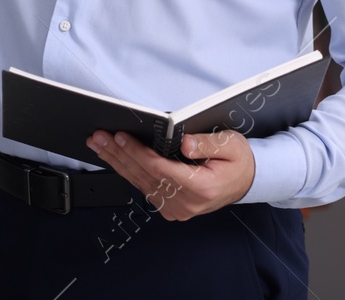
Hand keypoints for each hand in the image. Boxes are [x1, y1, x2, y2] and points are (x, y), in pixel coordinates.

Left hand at [86, 129, 255, 219]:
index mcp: (201, 187)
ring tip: (99, 145)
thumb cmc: (238, 161)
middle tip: (99, 137)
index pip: (160, 168)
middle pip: (144, 175)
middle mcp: (187, 202)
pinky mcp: (171, 207)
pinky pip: (144, 188)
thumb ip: (207, 143)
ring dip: (117, 162)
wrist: (246, 181)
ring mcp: (177, 208)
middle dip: (118, 154)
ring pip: (140, 182)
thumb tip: (185, 143)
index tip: (119, 137)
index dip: (137, 152)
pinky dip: (127, 171)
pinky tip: (114, 158)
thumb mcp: (231, 145)